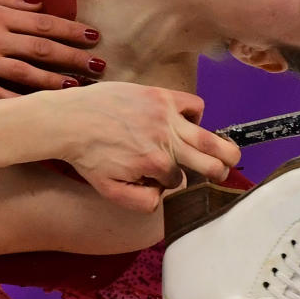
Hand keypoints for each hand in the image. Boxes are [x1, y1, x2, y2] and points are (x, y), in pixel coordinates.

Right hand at [0, 0, 102, 97]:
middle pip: (42, 48)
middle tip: (99, 66)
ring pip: (25, 74)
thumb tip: (37, 6)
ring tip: (79, 89)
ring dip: (55, 82)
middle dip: (74, 57)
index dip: (71, 29)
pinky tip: (39, 110)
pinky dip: (18, 104)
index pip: (43, 22)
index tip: (94, 36)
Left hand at [47, 83, 240, 211]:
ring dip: (224, 149)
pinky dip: (197, 114)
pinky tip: (189, 122)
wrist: (69, 120)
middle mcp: (165, 140)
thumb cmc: (87, 155)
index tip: (167, 181)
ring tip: (231, 155)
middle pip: (210, 162)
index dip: (175, 184)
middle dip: (220, 172)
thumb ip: (141, 202)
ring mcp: (165, 116)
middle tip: (223, 174)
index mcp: (155, 164)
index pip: (181, 181)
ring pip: (209, 137)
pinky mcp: (160, 95)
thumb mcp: (110, 190)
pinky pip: (194, 104)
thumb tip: (165, 199)